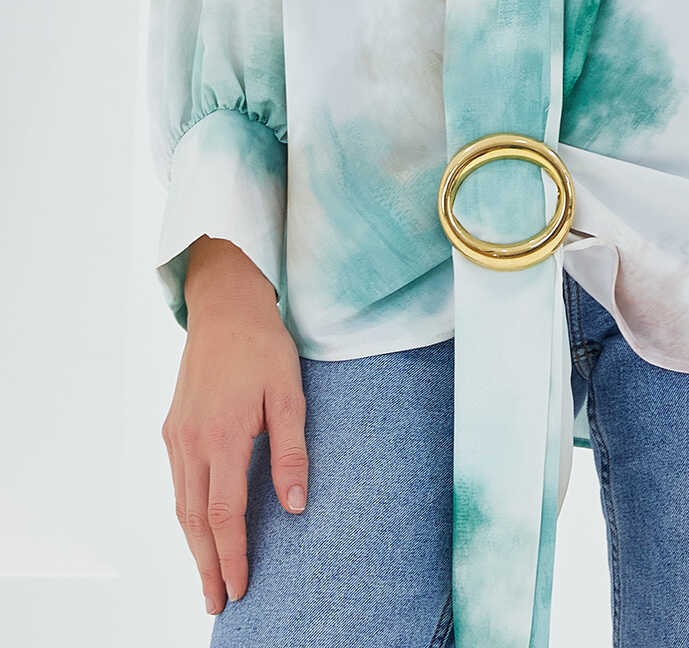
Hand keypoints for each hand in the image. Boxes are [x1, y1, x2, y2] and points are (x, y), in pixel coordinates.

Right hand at [160, 237, 308, 617]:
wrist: (223, 306)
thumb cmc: (262, 346)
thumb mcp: (288, 393)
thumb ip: (291, 451)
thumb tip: (296, 505)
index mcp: (223, 436)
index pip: (224, 514)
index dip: (232, 556)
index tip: (241, 587)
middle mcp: (191, 442)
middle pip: (196, 521)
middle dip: (207, 566)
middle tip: (218, 603)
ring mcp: (177, 436)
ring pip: (182, 505)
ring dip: (195, 546)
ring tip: (208, 576)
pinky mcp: (172, 427)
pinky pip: (178, 483)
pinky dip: (187, 514)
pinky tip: (199, 527)